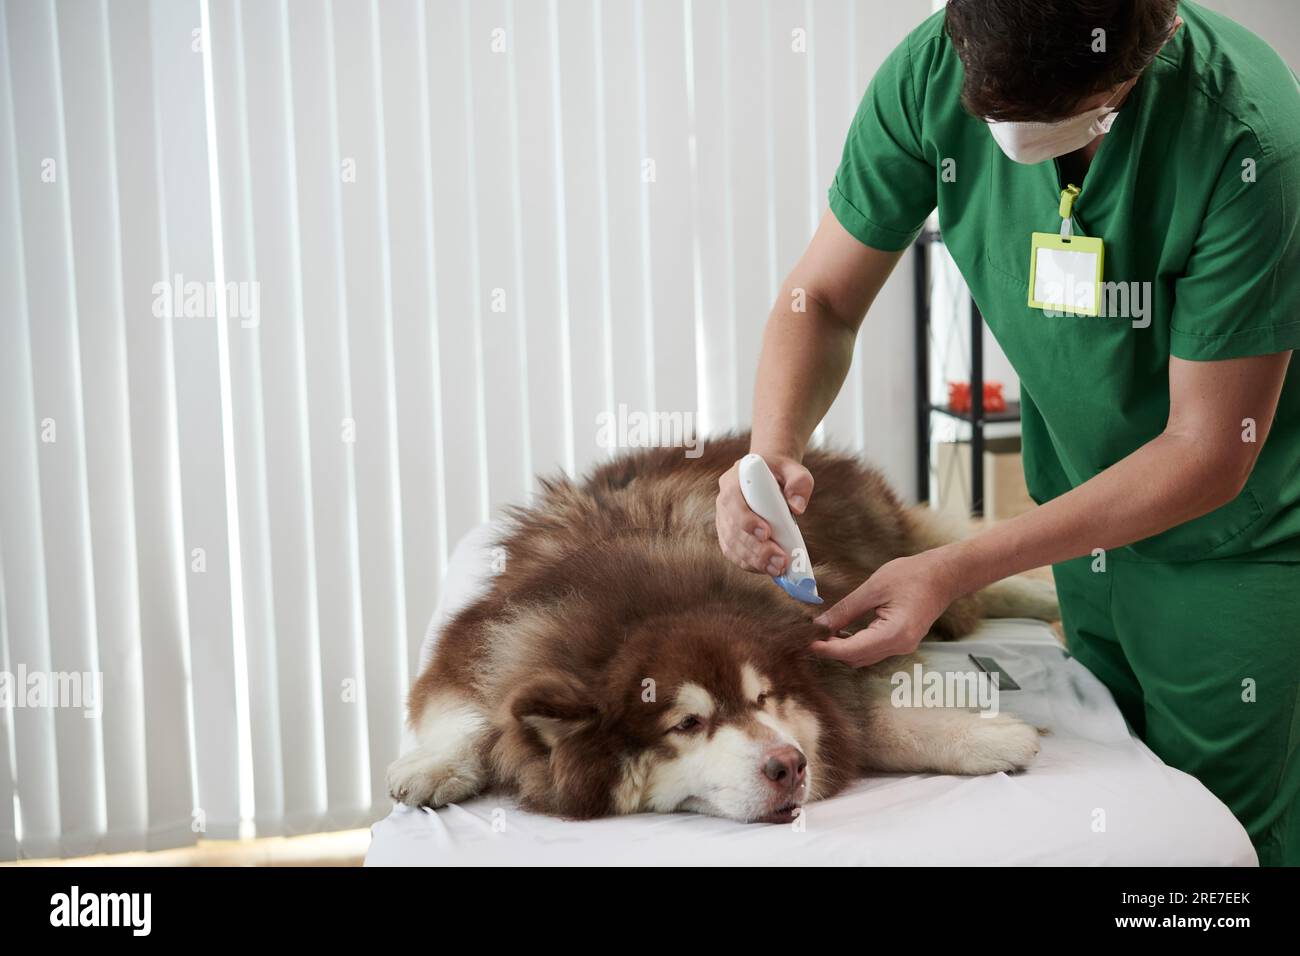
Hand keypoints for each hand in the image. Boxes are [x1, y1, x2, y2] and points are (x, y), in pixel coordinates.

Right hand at [715, 453, 813, 574]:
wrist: (767, 473)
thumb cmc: (781, 471)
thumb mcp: (794, 470)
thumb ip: (799, 482)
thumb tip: (798, 507)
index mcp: (734, 480)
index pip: (734, 501)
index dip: (747, 520)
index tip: (766, 533)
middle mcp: (723, 500)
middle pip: (733, 529)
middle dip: (756, 549)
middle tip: (780, 561)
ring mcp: (723, 518)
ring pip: (732, 545)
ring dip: (754, 561)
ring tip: (777, 569)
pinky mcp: (727, 533)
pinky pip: (733, 553)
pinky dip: (749, 564)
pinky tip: (767, 569)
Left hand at [810, 550, 962, 666]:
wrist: (943, 575)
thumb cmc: (912, 575)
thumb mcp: (873, 588)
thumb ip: (846, 609)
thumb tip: (820, 625)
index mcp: (894, 633)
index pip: (852, 650)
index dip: (827, 648)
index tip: (807, 642)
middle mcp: (900, 646)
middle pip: (856, 658)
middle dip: (832, 650)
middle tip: (811, 634)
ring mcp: (903, 647)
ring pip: (864, 658)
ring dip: (843, 649)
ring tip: (824, 632)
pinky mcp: (902, 642)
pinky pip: (873, 651)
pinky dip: (855, 645)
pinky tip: (843, 631)